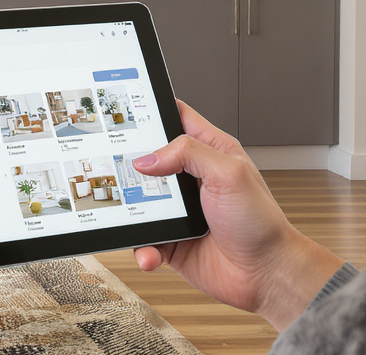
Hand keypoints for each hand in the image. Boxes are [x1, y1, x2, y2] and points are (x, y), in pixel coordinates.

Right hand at [132, 100, 342, 330]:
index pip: (176, 118)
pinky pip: (143, 238)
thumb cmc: (261, 223)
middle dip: (128, 163)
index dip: (153, 111)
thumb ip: (188, 153)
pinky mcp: (170, 237)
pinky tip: (151, 252)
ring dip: (131, 210)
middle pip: (147, 158)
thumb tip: (147, 159)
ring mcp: (178, 209)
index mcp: (209, 152)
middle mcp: (191, 178)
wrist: (265, 274)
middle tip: (118, 167)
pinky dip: (142, 247)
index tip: (126, 110)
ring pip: (138, 199)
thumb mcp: (230, 174)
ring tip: (133, 216)